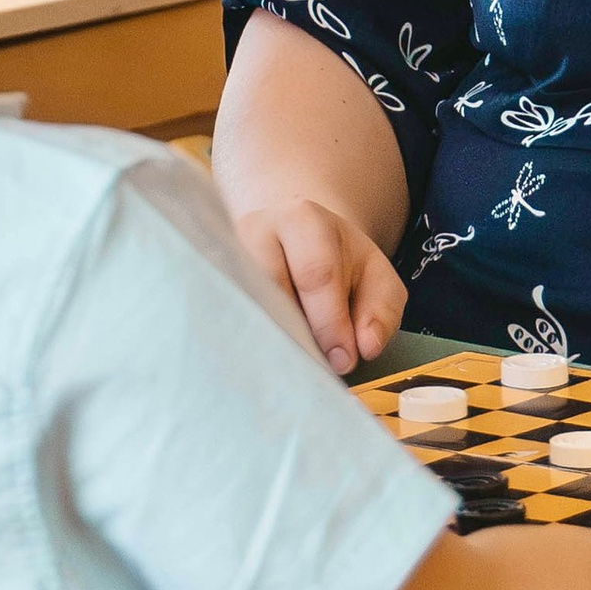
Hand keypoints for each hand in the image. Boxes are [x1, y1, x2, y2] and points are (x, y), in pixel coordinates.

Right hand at [233, 197, 406, 375]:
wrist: (296, 240)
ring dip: (268, 343)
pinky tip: (261, 362)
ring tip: (290, 368)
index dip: (330, 324)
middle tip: (316, 370)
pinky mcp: (209, 280)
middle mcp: (254, 230)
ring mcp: (223, 255)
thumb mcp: (376, 279)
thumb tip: (365, 348)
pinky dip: (244, 344)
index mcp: (302, 219)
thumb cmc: (339, 263)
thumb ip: (381, 312)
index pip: (315, 274)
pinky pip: (223, 318)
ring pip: (243, 309)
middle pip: (271, 292)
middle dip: (298, 337)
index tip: (343, 361)